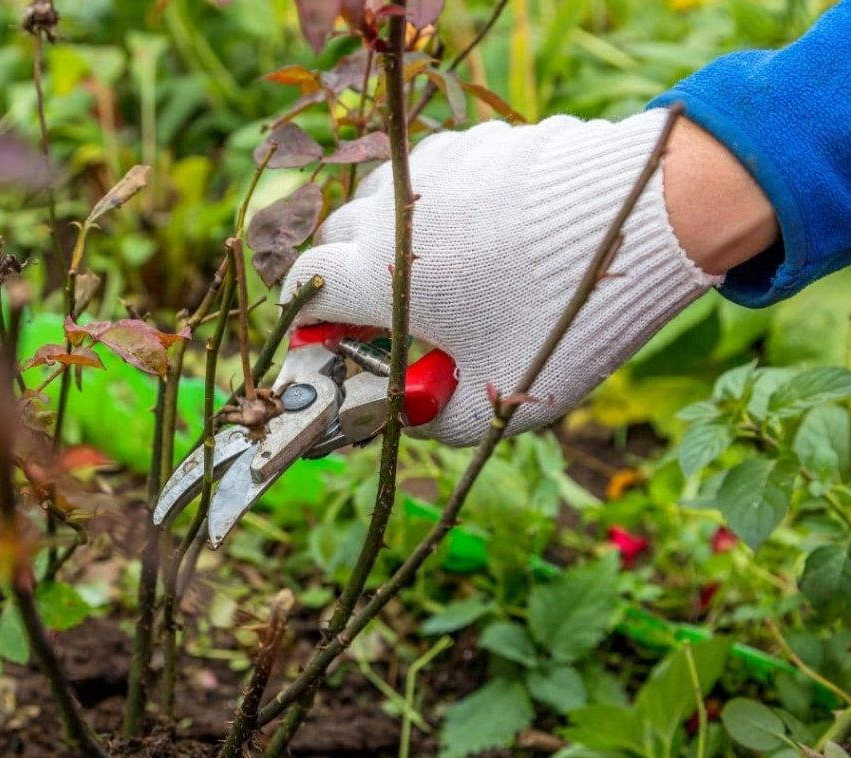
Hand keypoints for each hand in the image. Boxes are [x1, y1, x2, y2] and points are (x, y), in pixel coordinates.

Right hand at [281, 110, 764, 445]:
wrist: (649, 218)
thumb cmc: (564, 321)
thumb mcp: (496, 402)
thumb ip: (434, 420)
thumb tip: (409, 414)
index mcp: (379, 275)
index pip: (304, 285)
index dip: (311, 316)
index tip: (335, 335)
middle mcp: (392, 212)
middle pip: (337, 234)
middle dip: (352, 272)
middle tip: (398, 308)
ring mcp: (435, 167)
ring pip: (387, 198)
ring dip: (397, 233)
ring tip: (449, 268)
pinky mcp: (478, 141)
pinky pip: (439, 173)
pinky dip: (447, 202)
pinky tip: (494, 230)